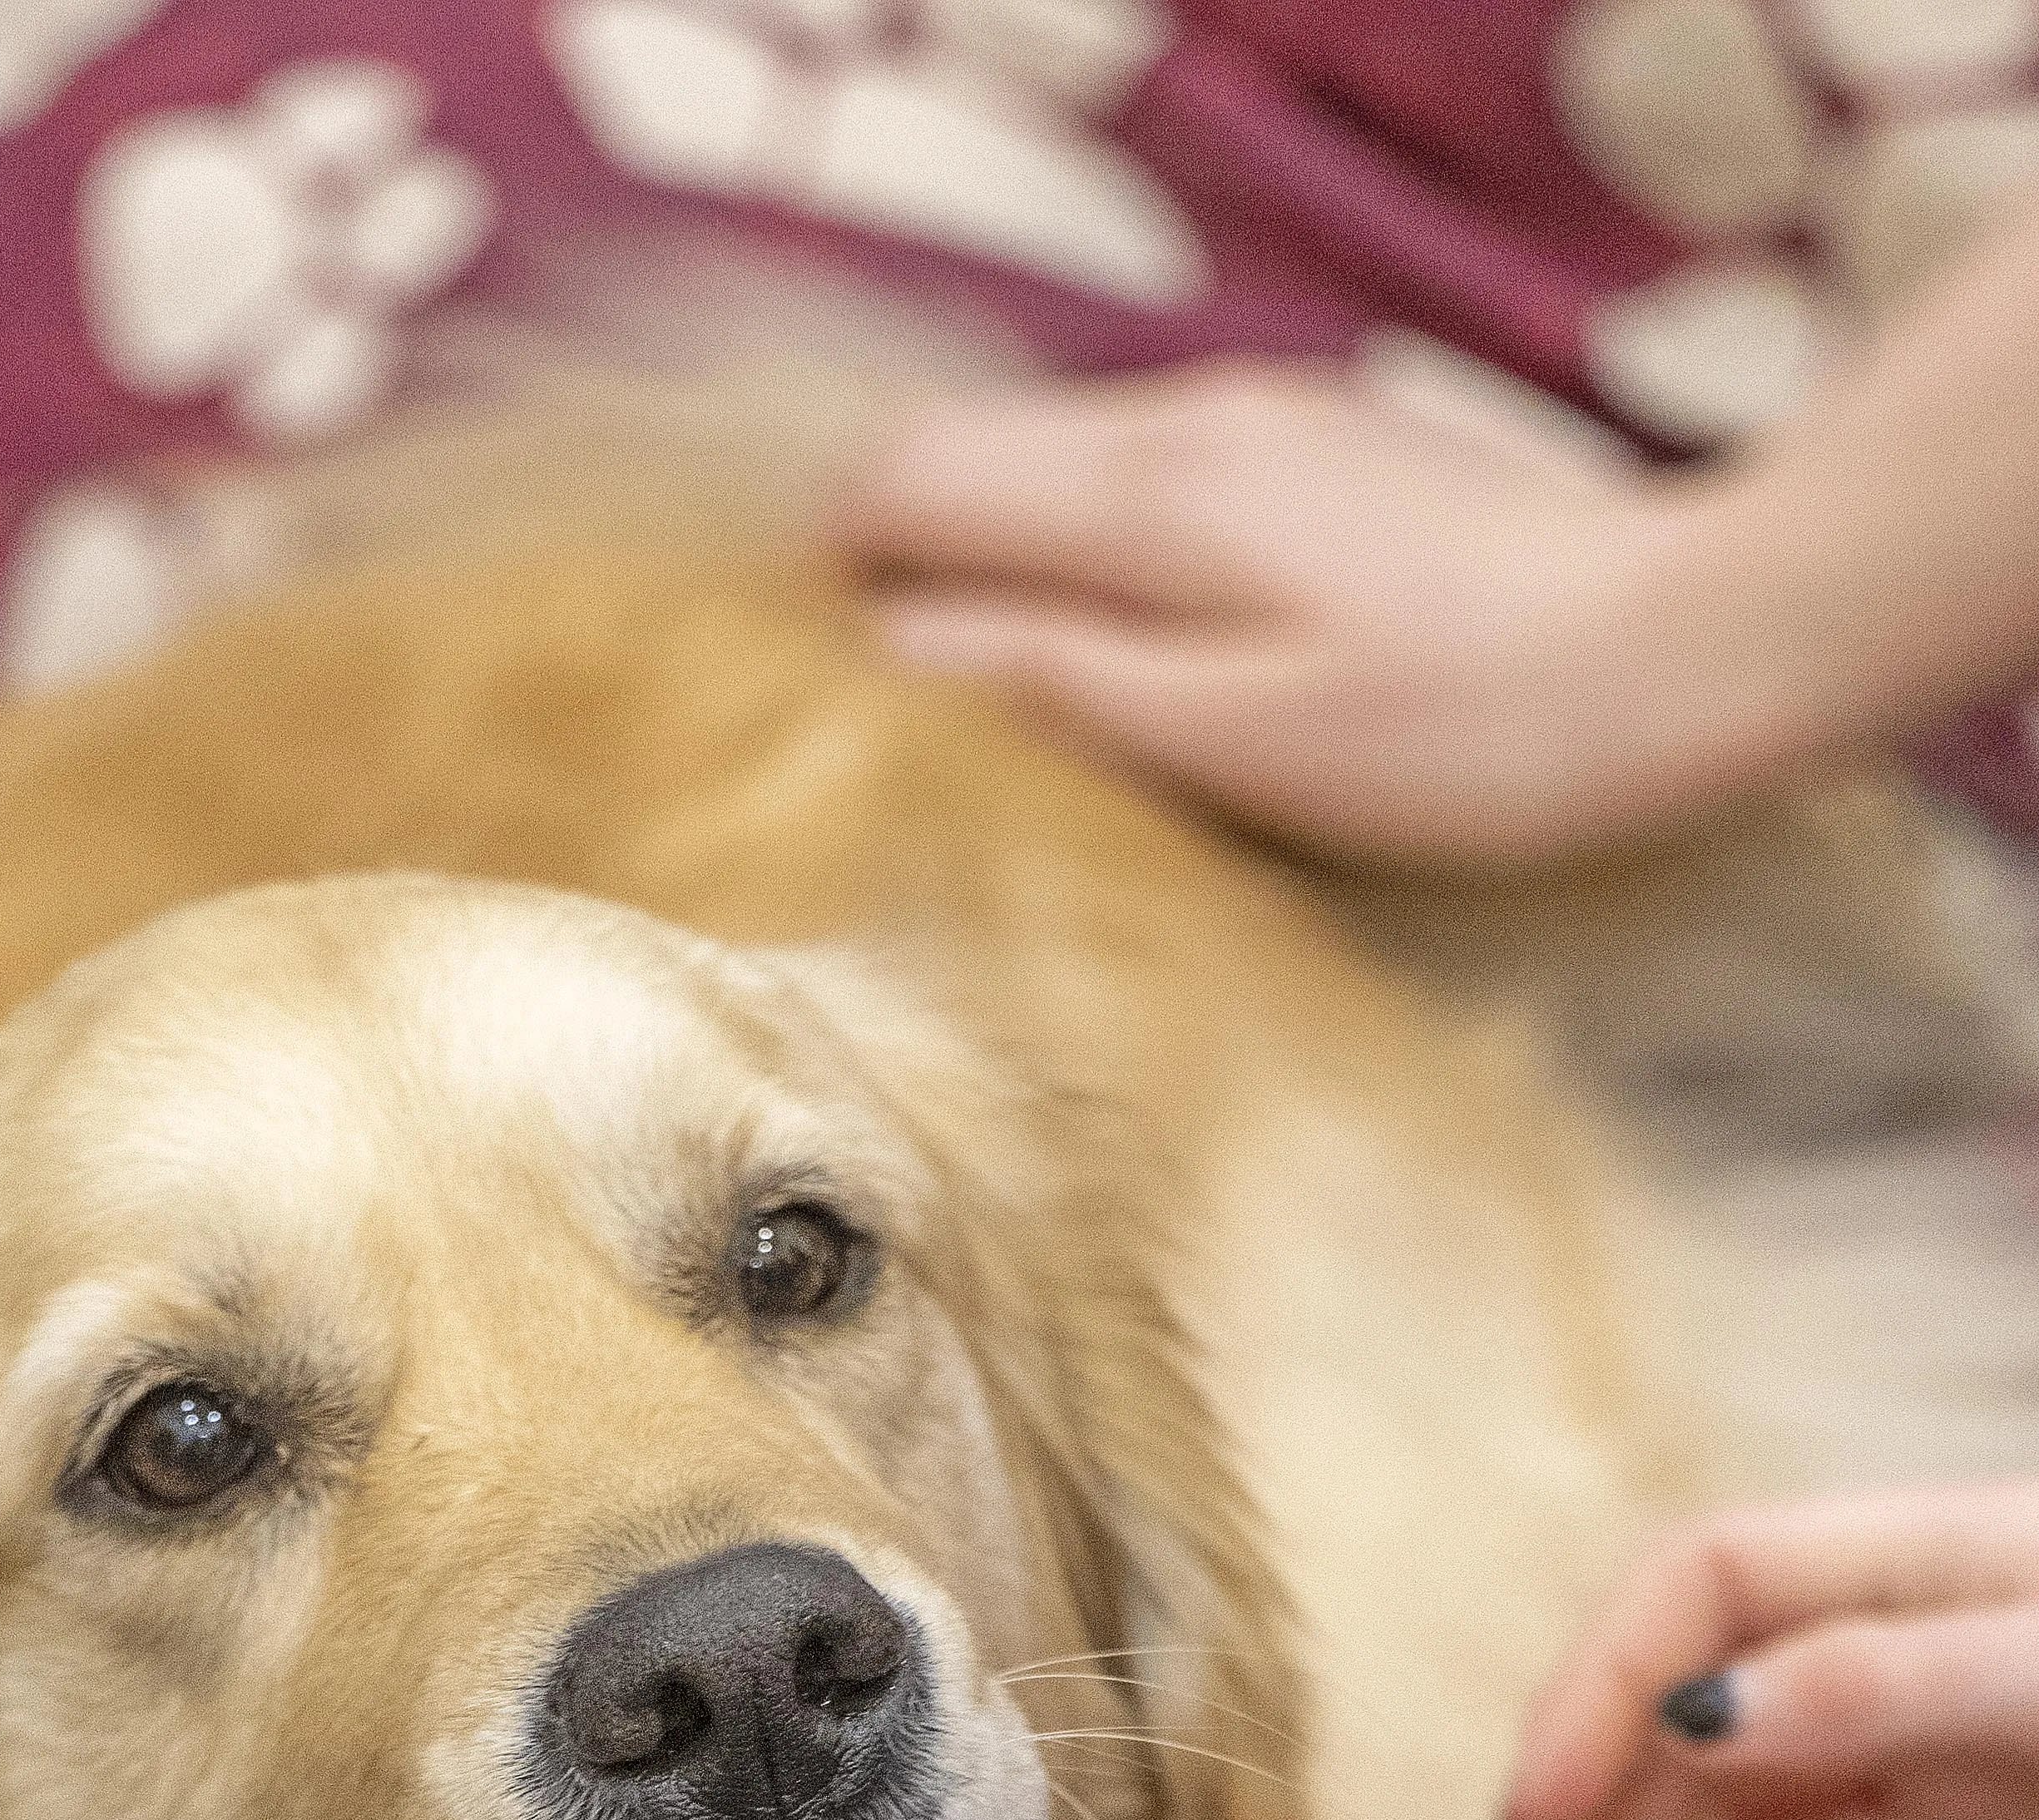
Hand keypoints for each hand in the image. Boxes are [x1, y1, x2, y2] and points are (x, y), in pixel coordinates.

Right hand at [834, 367, 1775, 866]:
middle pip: (954, 460)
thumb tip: (883, 658)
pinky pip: (1134, 494)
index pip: (895, 482)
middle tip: (853, 714)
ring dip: (980, 571)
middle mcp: (1187, 423)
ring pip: (1044, 475)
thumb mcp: (1231, 740)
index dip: (811, 579)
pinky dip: (1077, 567)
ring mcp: (1257, 427)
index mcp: (1146, 493)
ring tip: (973, 707)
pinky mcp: (1316, 460)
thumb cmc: (1470, 732)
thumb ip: (1048, 685)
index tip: (783, 688)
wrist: (1692, 648)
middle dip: (877, 570)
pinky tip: (1112, 662)